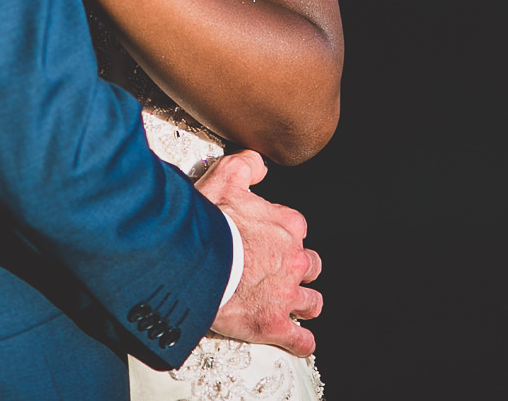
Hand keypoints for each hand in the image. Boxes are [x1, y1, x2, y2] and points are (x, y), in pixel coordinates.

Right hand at [198, 150, 320, 355]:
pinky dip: (300, 341)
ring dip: (304, 304)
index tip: (266, 240)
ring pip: (311, 302)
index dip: (282, 236)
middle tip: (279, 274)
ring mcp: (286, 295)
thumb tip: (259, 165)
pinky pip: (301, 340)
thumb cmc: (209, 222)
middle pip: (310, 266)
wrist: (195, 260)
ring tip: (291, 307)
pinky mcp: (274, 324)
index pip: (297, 229)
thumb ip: (247, 165)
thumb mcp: (226, 177)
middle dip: (299, 270)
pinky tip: (298, 341)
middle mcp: (293, 260)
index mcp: (287, 226)